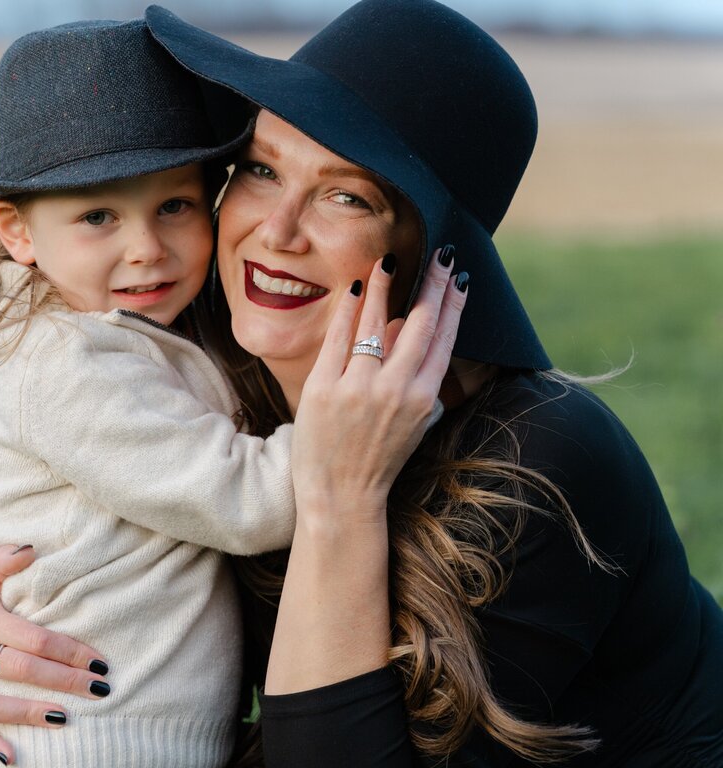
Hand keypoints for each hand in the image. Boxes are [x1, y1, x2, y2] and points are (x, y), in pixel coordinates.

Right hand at [0, 544, 108, 763]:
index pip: (31, 637)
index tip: (99, 662)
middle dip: (62, 680)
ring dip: (28, 713)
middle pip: (18, 669)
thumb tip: (32, 549)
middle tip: (98, 689)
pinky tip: (13, 757)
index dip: (67, 651)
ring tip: (64, 718)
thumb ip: (5, 561)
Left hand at [292, 247, 467, 519]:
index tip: (459, 276)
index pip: (444, 339)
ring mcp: (359, 388)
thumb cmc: (377, 460)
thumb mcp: (412, 422)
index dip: (453, 304)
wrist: (341, 497)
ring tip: (388, 262)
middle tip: (441, 253)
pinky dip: (349, 311)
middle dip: (432, 285)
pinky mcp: (324, 388)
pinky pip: (339, 338)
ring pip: (377, 324)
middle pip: (420, 323)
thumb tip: (409, 327)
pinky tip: (356, 289)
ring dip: (385, 288)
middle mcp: (396, 389)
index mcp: (424, 399)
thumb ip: (417, 378)